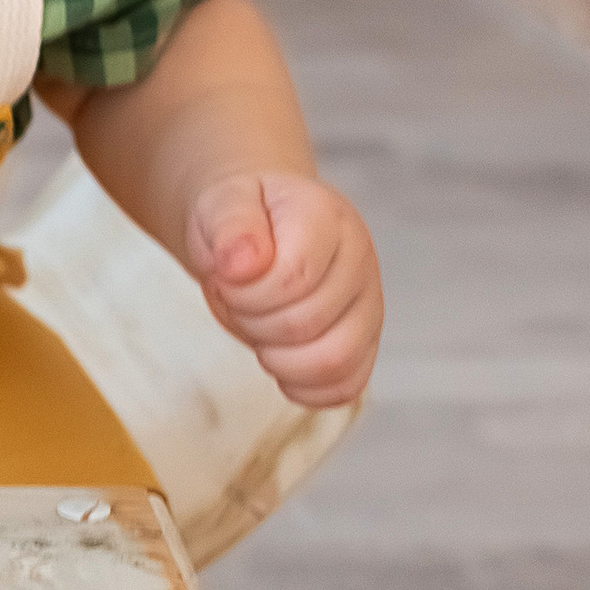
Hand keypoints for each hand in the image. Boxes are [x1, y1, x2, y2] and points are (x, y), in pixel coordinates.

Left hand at [184, 171, 381, 407]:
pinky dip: (303, 386)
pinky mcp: (364, 342)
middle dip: (253, 320)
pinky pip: (346, 386)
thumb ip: (230, 224)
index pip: (294, 277)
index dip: (246, 291)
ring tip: (260, 327)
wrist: (255, 227)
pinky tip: (278, 358)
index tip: (228, 275)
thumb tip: (244, 263)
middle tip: (240, 298)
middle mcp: (359, 260)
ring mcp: (368, 304)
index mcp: (326, 218)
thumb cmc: (242, 216)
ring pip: (334, 362)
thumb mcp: (221, 202)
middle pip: (306, 324)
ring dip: (278, 359)